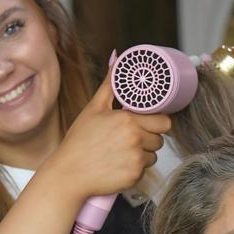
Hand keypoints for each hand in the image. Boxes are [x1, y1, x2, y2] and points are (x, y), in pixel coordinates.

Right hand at [46, 58, 170, 201]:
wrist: (69, 173)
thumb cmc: (80, 141)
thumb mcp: (94, 108)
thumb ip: (111, 84)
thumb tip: (117, 57)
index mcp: (128, 119)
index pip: (164, 121)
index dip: (156, 122)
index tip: (146, 123)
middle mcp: (135, 138)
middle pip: (160, 139)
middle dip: (149, 138)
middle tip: (129, 138)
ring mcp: (136, 158)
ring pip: (154, 155)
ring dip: (143, 154)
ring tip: (121, 151)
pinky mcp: (135, 175)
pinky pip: (145, 169)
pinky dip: (135, 168)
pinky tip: (118, 164)